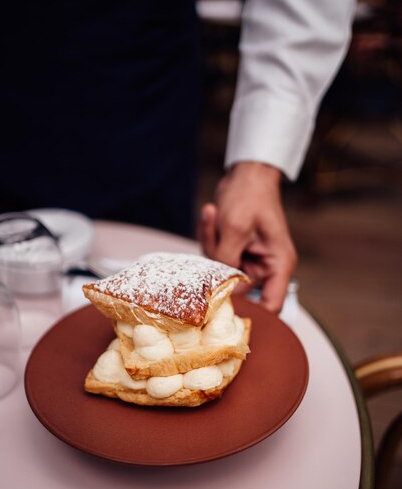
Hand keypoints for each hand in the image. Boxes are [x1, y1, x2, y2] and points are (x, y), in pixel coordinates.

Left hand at [200, 162, 296, 312]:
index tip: (227, 309)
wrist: (246, 174)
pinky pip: (215, 258)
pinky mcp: (234, 253)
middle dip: (219, 268)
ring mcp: (248, 261)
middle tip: (215, 240)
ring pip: (221, 274)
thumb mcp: (236, 227)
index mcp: (278, 265)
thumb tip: (215, 288)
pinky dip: (209, 239)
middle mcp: (265, 267)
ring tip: (214, 216)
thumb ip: (225, 260)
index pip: (271, 305)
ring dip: (212, 247)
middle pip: (238, 290)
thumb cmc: (250, 195)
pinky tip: (211, 214)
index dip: (251, 314)